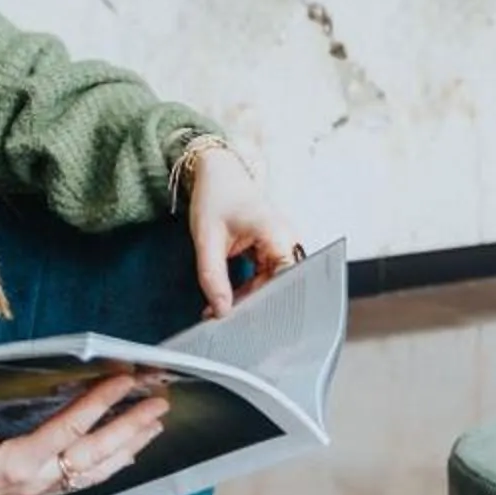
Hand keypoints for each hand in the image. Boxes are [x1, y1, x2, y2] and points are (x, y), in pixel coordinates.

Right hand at [0, 362, 172, 494]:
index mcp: (18, 464)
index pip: (69, 429)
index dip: (99, 403)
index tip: (124, 381)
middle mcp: (36, 482)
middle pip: (95, 455)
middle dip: (130, 429)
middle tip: (159, 406)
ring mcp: (37, 491)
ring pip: (94, 472)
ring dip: (126, 450)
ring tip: (153, 430)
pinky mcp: (32, 494)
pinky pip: (81, 482)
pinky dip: (106, 467)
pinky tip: (120, 458)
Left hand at [187, 146, 297, 318]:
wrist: (219, 173)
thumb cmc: (216, 197)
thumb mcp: (206, 239)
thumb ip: (213, 277)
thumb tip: (221, 311)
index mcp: (278, 236)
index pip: (285, 283)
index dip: (266, 305)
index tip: (243, 321)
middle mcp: (288, 241)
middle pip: (279, 286)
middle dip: (252, 305)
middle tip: (223, 320)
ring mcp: (284, 245)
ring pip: (271, 284)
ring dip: (247, 298)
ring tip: (218, 311)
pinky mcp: (275, 249)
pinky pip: (266, 277)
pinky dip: (248, 288)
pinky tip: (227, 297)